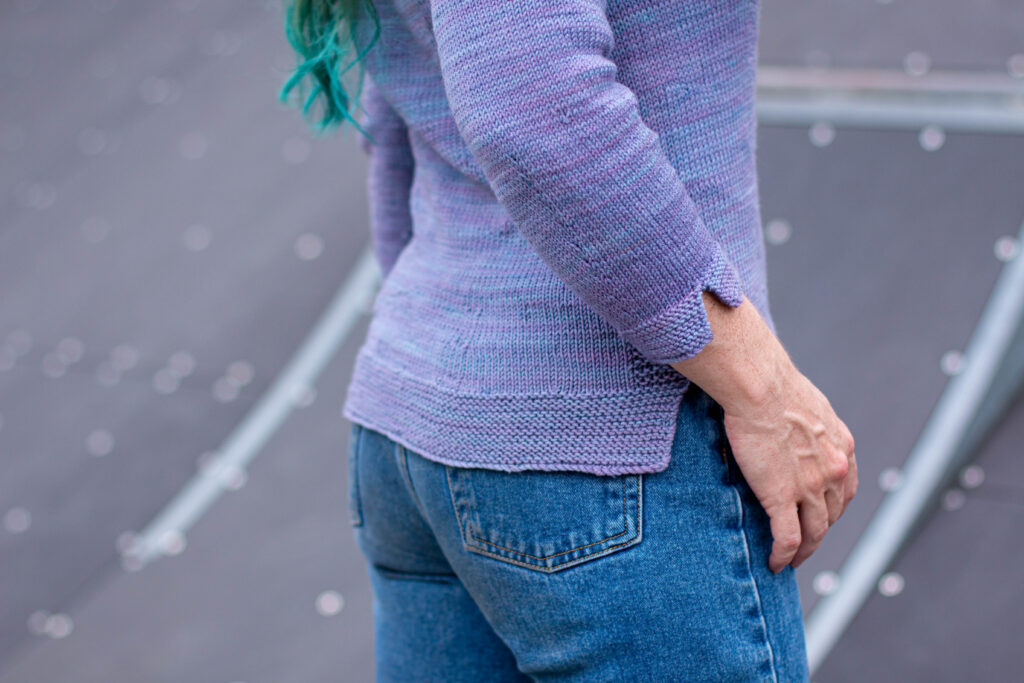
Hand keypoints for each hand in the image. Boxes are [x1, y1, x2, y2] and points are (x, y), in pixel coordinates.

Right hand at [669, 291, 857, 572]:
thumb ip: (808, 424)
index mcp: (842, 448)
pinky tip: (775, 564)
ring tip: (789, 561)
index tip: (819, 518)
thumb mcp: (806, 403)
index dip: (832, 509)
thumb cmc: (771, 383)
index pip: (845, 491)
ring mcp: (809, 487)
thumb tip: (792, 424)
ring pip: (813, 533)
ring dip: (803, 552)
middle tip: (804, 544)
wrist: (759, 385)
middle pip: (831, 516)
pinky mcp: (781, 496)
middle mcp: (834, 472)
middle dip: (819, 533)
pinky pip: (786, 538)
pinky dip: (783, 556)